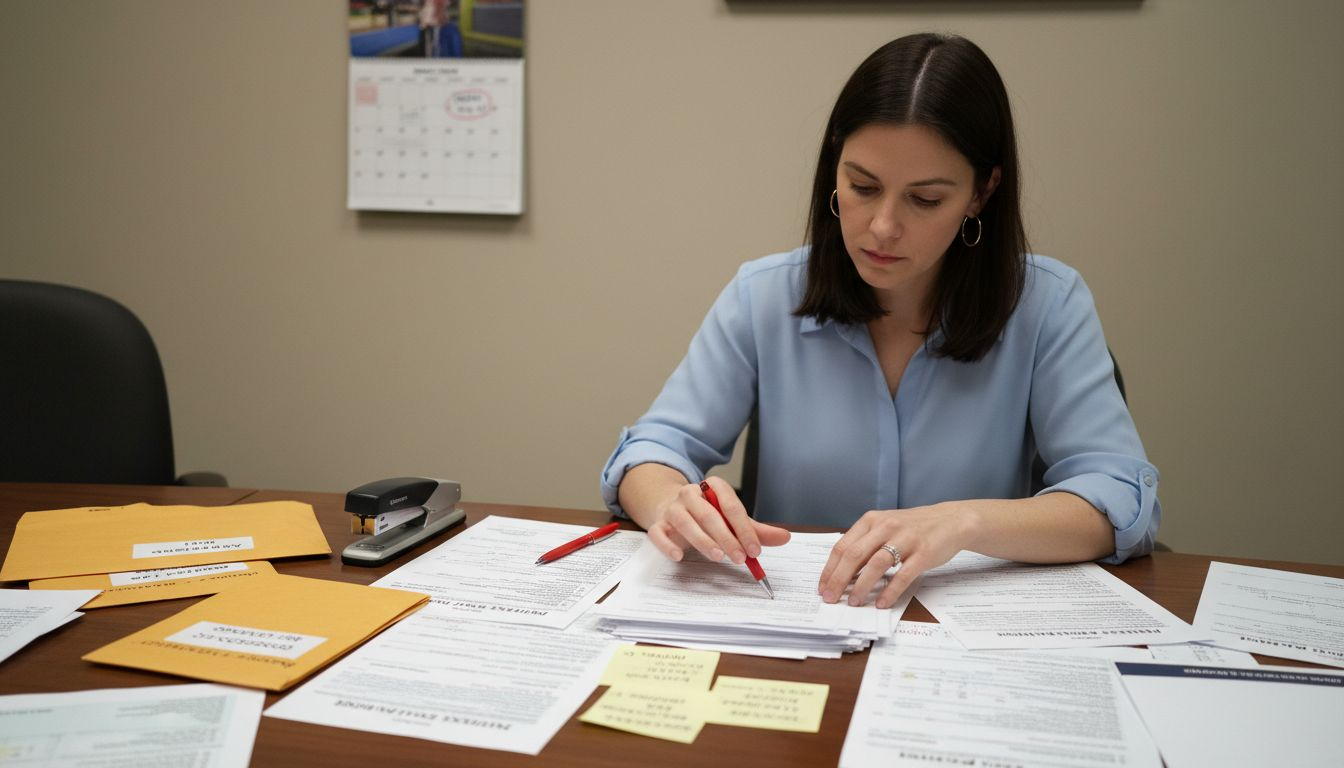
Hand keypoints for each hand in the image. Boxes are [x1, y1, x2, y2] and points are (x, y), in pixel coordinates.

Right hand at [646, 476, 790, 563]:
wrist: (672, 507)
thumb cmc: (707, 515)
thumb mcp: (732, 520)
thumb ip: (756, 530)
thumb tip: (785, 537)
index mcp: (712, 486)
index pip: (730, 505)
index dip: (744, 528)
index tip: (755, 550)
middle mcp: (690, 494)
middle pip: (709, 514)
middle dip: (727, 537)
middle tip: (741, 558)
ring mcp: (672, 508)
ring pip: (685, 523)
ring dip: (703, 541)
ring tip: (719, 557)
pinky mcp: (657, 524)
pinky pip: (658, 533)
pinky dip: (667, 545)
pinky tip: (679, 556)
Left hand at [817, 504, 972, 608]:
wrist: (950, 521)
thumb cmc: (913, 527)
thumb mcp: (884, 526)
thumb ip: (865, 544)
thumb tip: (843, 573)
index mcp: (871, 520)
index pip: (842, 546)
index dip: (830, 569)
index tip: (822, 587)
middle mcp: (886, 526)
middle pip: (854, 555)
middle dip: (839, 580)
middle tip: (830, 598)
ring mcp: (906, 539)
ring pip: (876, 564)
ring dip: (861, 586)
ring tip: (853, 602)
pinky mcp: (924, 553)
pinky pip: (903, 575)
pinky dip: (890, 591)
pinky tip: (881, 603)